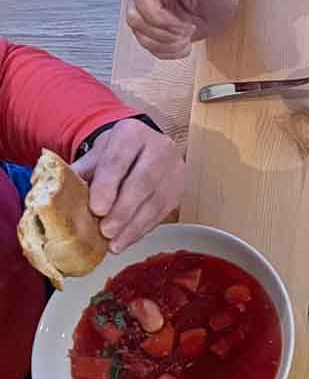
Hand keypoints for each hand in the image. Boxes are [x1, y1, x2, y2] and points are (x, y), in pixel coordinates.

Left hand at [73, 118, 185, 251]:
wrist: (143, 148)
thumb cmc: (114, 153)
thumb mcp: (95, 155)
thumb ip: (81, 173)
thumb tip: (59, 197)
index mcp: (132, 134)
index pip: (118, 161)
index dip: (107, 187)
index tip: (96, 210)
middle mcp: (160, 148)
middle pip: (142, 183)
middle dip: (123, 211)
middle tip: (105, 232)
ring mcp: (174, 170)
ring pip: (155, 202)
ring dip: (134, 226)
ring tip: (115, 244)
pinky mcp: (180, 190)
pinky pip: (162, 213)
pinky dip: (143, 229)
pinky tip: (127, 240)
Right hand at [126, 0, 239, 59]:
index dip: (160, 18)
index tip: (184, 25)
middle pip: (135, 20)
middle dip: (164, 33)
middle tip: (188, 32)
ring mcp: (147, 15)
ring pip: (141, 37)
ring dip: (167, 45)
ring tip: (188, 39)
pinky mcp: (154, 30)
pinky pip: (151, 48)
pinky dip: (169, 53)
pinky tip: (185, 46)